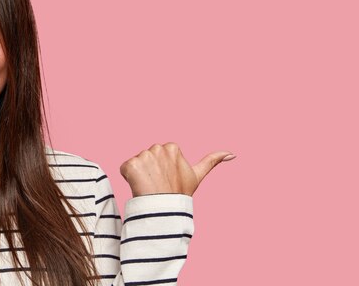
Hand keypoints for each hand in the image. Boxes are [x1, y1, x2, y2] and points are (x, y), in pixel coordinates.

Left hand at [119, 142, 234, 196]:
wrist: (164, 211)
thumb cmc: (180, 193)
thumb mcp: (197, 176)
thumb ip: (212, 161)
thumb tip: (233, 154)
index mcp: (173, 147)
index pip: (160, 154)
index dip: (162, 168)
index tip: (168, 179)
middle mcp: (158, 148)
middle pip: (147, 156)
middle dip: (151, 169)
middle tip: (159, 184)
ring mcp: (144, 156)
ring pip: (137, 163)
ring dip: (140, 174)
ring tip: (149, 186)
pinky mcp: (131, 165)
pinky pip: (125, 168)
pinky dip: (128, 177)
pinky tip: (137, 186)